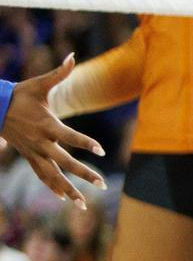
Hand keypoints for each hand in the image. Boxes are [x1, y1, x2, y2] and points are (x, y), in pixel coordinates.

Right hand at [0, 54, 106, 206]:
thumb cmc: (21, 95)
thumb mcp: (39, 84)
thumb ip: (59, 73)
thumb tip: (72, 56)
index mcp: (46, 125)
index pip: (70, 136)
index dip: (86, 143)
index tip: (102, 151)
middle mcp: (41, 142)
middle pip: (65, 161)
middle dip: (84, 174)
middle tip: (103, 185)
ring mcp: (34, 152)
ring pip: (53, 175)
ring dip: (69, 190)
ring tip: (84, 204)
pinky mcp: (28, 156)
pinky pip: (41, 175)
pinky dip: (52, 186)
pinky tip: (64, 198)